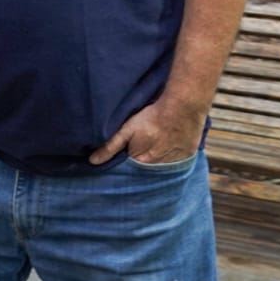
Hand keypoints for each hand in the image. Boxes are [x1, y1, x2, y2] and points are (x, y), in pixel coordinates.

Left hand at [88, 95, 207, 165]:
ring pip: (160, 168)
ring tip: (154, 149)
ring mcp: (174, 164)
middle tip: (139, 151)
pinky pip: (175, 165)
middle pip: (144, 171)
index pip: (129, 171)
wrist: (182, 108)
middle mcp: (159, 168)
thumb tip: (93, 161)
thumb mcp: (127, 130)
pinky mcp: (186, 158)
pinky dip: (169, 160)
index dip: (124, 165)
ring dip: (155, 164)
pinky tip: (166, 149)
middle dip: (138, 167)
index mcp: (142, 163)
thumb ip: (110, 147)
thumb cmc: (152, 117)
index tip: (122, 158)